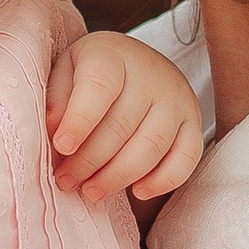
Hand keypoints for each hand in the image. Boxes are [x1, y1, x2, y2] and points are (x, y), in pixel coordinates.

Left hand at [47, 31, 204, 207]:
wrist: (136, 63)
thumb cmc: (93, 74)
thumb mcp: (65, 72)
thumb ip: (57, 99)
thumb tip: (56, 133)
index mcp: (113, 56)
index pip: (100, 87)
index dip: (79, 121)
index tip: (61, 147)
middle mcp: (152, 75)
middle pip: (122, 125)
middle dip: (89, 160)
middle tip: (66, 180)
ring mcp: (177, 99)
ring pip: (151, 146)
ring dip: (118, 176)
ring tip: (91, 192)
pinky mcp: (193, 123)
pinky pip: (186, 158)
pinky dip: (163, 181)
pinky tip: (137, 191)